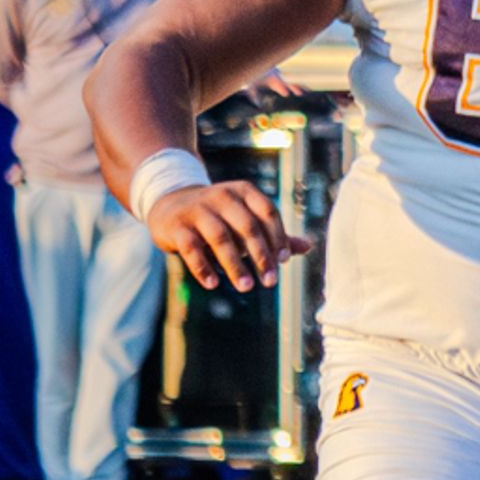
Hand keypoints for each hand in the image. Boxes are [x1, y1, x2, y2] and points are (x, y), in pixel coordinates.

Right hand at [148, 180, 310, 292]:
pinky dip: (202, 267)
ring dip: (235, 265)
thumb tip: (309, 245)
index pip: (267, 212)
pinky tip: (213, 285)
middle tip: (271, 282)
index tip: (284, 260)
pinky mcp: (177, 227)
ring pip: (221, 238)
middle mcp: (221, 197)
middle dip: (261, 256)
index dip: (278, 236)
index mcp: (243, 192)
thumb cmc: (219, 216)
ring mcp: (197, 210)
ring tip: (247, 287)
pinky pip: (191, 248)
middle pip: (247, 226)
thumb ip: (273, 233)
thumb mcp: (246, 218)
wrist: (170, 205)